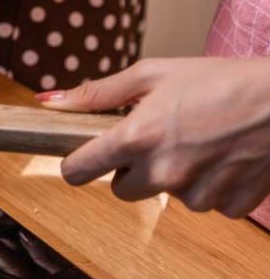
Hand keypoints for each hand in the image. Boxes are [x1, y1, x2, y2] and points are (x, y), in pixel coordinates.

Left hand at [38, 58, 269, 217]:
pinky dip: (210, 185)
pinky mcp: (229, 205)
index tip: (85, 155)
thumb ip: (97, 94)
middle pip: (122, 190)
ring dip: (174, 176)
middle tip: (156, 138)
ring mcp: (198, 192)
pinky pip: (205, 204)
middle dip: (131, 169)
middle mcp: (163, 172)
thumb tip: (49, 102)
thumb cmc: (219, 79)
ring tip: (198, 141)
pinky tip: (223, 157)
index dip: (78, 163)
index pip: (78, 171)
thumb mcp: (152, 73)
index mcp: (136, 137)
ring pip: (166, 196)